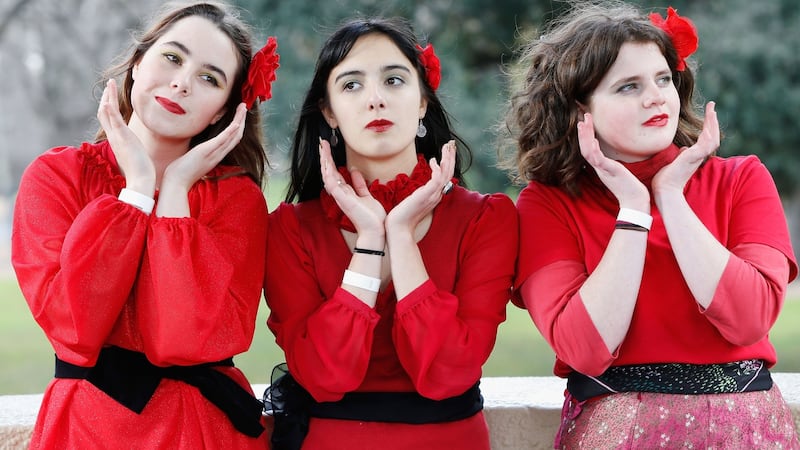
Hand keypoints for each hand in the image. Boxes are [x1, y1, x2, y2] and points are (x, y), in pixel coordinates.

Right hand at [97, 79, 154, 194]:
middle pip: (104, 113)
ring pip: (107, 113)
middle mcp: (114, 137)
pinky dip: (110, 110)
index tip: (110, 96)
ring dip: (107, 97)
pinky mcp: (123, 138)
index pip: (109, 120)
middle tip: (108, 85)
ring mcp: (117, 137)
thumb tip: (138, 149)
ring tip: (110, 84)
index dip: (108, 106)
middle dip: (106, 98)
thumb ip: (134, 149)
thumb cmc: (141, 171)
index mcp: (117, 140)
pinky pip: (114, 121)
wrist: (141, 181)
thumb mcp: (136, 155)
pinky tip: (108, 100)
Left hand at [161, 103, 246, 191]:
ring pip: (233, 136)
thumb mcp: (192, 160)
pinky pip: (223, 140)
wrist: (176, 183)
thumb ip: (198, 153)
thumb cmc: (180, 173)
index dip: (238, 128)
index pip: (231, 141)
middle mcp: (218, 155)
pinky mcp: (207, 152)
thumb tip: (195, 148)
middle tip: (244, 107)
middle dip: (242, 120)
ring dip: (240, 121)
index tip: (239, 117)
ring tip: (243, 108)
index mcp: (216, 156)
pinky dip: (231, 131)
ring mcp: (214, 154)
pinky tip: (237, 122)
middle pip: (236, 136)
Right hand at [319, 139, 385, 236]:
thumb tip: (355, 172)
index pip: (334, 172)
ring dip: (324, 162)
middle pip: (328, 172)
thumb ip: (360, 185)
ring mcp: (340, 197)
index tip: (327, 147)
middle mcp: (340, 194)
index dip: (330, 160)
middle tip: (322, 143)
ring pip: (327, 176)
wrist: (376, 231)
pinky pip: (332, 185)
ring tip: (322, 148)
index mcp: (345, 192)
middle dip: (325, 157)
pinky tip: (327, 163)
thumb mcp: (367, 196)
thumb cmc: (372, 217)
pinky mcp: (343, 200)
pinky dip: (328, 174)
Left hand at [385, 140, 455, 234]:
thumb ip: (421, 192)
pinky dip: (437, 169)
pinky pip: (436, 180)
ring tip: (446, 147)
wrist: (399, 227)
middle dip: (451, 157)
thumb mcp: (415, 200)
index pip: (446, 176)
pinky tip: (433, 160)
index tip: (447, 150)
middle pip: (449, 173)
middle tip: (451, 143)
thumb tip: (422, 187)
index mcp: (435, 195)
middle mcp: (437, 194)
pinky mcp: (426, 195)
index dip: (448, 162)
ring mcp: (433, 195)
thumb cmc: (404, 214)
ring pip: (446, 174)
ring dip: (447, 159)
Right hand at [578, 113, 648, 208]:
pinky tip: (593, 139)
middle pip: (584, 147)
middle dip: (583, 132)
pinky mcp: (609, 172)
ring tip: (583, 123)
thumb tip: (614, 157)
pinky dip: (593, 149)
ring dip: (585, 136)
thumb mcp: (620, 171)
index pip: (588, 148)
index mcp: (601, 166)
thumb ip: (614, 163)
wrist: (634, 201)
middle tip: (583, 117)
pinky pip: (597, 159)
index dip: (585, 136)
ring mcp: (602, 170)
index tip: (586, 123)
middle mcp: (599, 167)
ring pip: (587, 151)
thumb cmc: (630, 187)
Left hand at [653, 102, 719, 194]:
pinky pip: (706, 144)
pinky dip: (709, 134)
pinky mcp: (693, 158)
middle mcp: (698, 156)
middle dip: (713, 120)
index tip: (709, 112)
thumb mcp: (673, 161)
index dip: (708, 125)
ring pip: (712, 138)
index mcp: (694, 155)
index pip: (705, 137)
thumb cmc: (666, 178)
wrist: (664, 190)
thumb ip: (681, 154)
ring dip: (713, 124)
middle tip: (712, 106)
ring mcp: (697, 157)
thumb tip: (683, 149)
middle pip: (712, 136)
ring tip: (712, 111)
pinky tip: (708, 125)